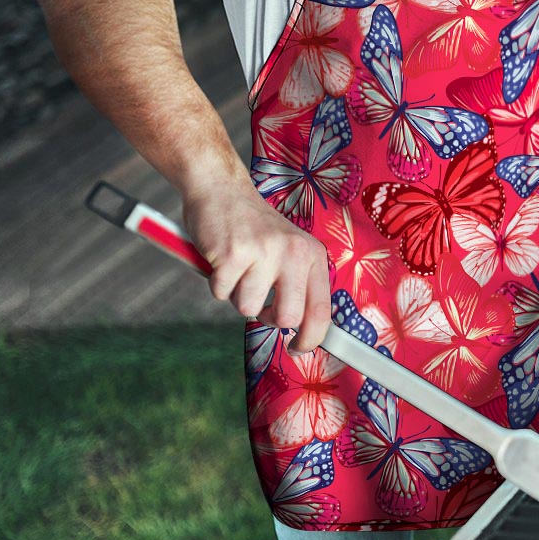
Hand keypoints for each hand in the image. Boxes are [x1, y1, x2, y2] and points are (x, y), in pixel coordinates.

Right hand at [182, 181, 330, 353]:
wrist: (221, 189)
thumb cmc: (254, 229)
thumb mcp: (289, 250)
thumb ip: (298, 285)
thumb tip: (303, 332)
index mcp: (312, 255)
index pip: (321, 310)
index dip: (311, 339)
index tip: (298, 349)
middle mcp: (294, 253)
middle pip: (287, 318)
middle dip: (268, 318)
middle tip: (259, 302)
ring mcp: (264, 252)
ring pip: (248, 308)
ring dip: (237, 295)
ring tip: (238, 268)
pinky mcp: (233, 254)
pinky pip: (221, 293)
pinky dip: (217, 283)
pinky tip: (222, 259)